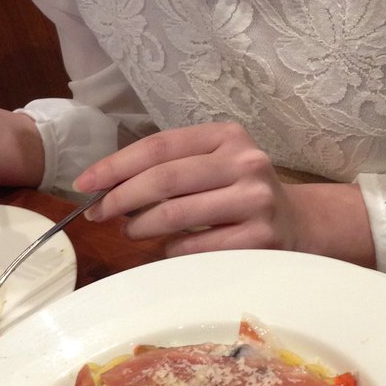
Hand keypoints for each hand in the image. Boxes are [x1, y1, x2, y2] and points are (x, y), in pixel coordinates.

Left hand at [73, 122, 374, 264]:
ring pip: (176, 214)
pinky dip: (171, 249)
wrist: (299, 225)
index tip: (85, 184)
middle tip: (98, 214)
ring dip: (140, 226)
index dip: (116, 165)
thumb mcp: (212, 165)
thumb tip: (103, 187)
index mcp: (226, 136)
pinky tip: (166, 248)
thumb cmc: (238, 193)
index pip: (158, 146)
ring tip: (129, 231)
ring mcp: (256, 200)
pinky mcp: (262, 238)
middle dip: (121, 198)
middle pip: (164, 178)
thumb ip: (169, 168)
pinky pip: (197, 247)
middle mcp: (245, 162)